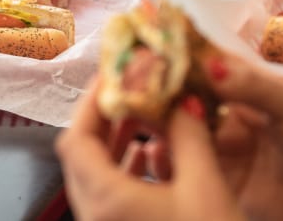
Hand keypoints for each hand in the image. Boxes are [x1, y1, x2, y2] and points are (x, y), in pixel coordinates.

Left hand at [55, 78, 245, 220]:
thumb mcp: (206, 187)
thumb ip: (190, 135)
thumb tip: (182, 96)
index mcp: (105, 199)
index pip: (76, 137)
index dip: (91, 102)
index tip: (114, 76)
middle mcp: (92, 216)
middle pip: (79, 154)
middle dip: (101, 118)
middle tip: (127, 91)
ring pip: (91, 176)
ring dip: (111, 143)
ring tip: (138, 117)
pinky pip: (105, 196)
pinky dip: (120, 170)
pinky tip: (148, 159)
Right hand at [56, 54, 282, 220]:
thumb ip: (256, 88)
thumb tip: (212, 64)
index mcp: (248, 93)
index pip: (205, 69)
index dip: (178, 56)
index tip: (148, 43)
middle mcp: (228, 119)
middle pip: (184, 99)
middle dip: (157, 88)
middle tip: (128, 79)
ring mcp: (222, 154)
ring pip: (178, 132)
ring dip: (156, 121)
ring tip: (133, 110)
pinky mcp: (219, 186)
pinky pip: (184, 171)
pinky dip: (164, 161)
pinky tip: (152, 152)